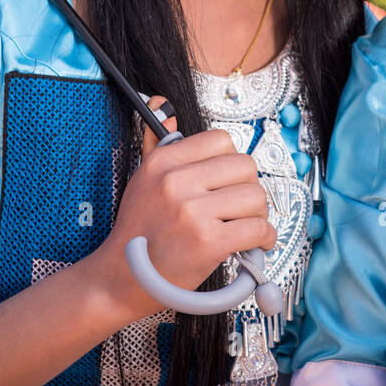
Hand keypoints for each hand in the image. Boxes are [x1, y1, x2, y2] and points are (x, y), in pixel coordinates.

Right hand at [91, 98, 276, 323]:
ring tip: (246, 226)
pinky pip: (258, 229)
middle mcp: (177, 182)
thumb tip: (164, 106)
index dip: (232, 162)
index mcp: (163, 162)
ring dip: (258, 214)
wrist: (120, 280)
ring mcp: (192, 212)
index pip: (221, 140)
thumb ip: (156, 143)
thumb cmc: (137, 232)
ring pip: (256, 197)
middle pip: (245, 166)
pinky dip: (265, 238)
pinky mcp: (208, 242)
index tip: (229, 181)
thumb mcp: (140, 180)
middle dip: (249, 188)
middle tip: (241, 207)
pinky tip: (256, 245)